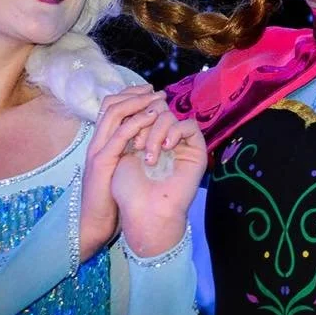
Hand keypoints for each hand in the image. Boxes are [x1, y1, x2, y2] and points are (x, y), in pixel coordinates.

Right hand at [78, 85, 165, 261]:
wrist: (93, 224)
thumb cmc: (109, 200)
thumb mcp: (117, 170)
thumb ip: (125, 153)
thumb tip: (143, 139)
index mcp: (99, 143)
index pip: (109, 107)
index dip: (129, 95)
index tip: (149, 91)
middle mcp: (96, 142)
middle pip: (110, 104)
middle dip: (135, 93)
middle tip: (156, 91)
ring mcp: (97, 150)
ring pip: (114, 113)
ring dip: (138, 102)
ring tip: (157, 99)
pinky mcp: (102, 162)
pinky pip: (120, 135)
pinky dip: (137, 122)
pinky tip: (152, 118)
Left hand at [110, 101, 207, 257]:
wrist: (143, 212)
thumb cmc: (128, 189)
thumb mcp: (118, 152)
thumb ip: (126, 127)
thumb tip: (135, 103)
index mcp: (145, 136)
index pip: (143, 108)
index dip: (133, 111)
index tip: (124, 131)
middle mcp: (163, 137)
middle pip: (156, 108)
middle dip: (142, 122)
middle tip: (136, 146)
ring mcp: (180, 143)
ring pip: (170, 115)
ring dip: (154, 132)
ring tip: (149, 156)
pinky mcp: (196, 150)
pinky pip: (189, 125)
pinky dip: (175, 131)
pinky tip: (165, 148)